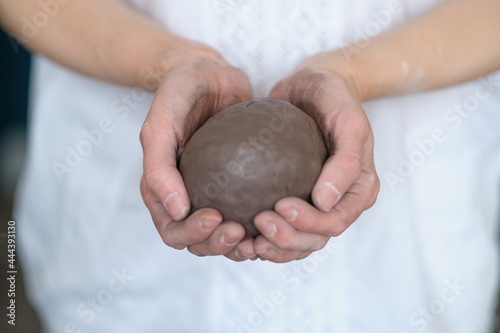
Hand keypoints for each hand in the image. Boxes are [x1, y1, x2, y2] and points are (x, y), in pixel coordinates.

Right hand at [140, 41, 252, 258]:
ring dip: (240, 245)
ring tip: (260, 236)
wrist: (211, 72)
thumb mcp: (160, 124)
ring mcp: (214, 193)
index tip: (217, 217)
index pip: (173, 230)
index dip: (193, 234)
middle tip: (241, 232)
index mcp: (163, 190)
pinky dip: (261, 225)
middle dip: (219, 245)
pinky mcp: (240, 186)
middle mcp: (187, 197)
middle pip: (201, 242)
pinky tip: (280, 217)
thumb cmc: (179, 94)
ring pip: (226, 236)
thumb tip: (177, 211)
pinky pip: (249, 213)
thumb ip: (158, 167)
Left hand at [227, 53, 379, 262]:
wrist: (312, 85)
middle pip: (313, 240)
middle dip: (286, 239)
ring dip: (271, 247)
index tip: (280, 205)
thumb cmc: (334, 98)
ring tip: (245, 239)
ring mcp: (313, 205)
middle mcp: (337, 204)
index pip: (334, 222)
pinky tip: (238, 232)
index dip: (308, 224)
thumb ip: (346, 160)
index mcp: (358, 191)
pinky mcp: (290, 198)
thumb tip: (325, 202)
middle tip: (258, 222)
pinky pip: (277, 226)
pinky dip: (259, 236)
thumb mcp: (349, 120)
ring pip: (294, 242)